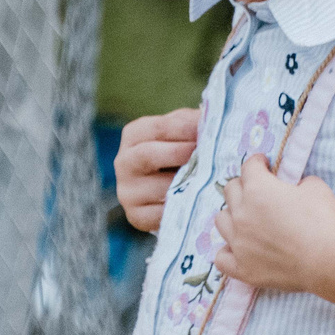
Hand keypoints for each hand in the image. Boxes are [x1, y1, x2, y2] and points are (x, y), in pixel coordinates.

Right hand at [113, 108, 200, 232]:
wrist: (162, 192)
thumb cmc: (176, 155)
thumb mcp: (180, 133)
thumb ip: (191, 123)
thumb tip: (210, 118)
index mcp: (134, 135)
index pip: (157, 128)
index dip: (184, 128)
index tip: (207, 130)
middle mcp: (124, 162)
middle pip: (148, 155)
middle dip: (180, 153)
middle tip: (206, 154)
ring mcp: (127, 191)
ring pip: (158, 187)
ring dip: (186, 183)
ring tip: (210, 178)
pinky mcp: (136, 216)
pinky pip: (161, 213)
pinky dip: (182, 207)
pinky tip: (199, 200)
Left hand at [214, 156, 334, 294]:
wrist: (329, 260)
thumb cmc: (324, 220)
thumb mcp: (315, 188)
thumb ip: (299, 183)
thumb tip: (295, 188)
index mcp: (257, 189)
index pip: (249, 167)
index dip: (258, 163)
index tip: (264, 165)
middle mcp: (242, 213)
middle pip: (230, 191)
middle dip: (244, 187)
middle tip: (258, 192)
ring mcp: (239, 243)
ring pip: (221, 221)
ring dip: (232, 216)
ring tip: (246, 220)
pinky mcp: (243, 268)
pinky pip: (221, 258)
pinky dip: (227, 252)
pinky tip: (238, 250)